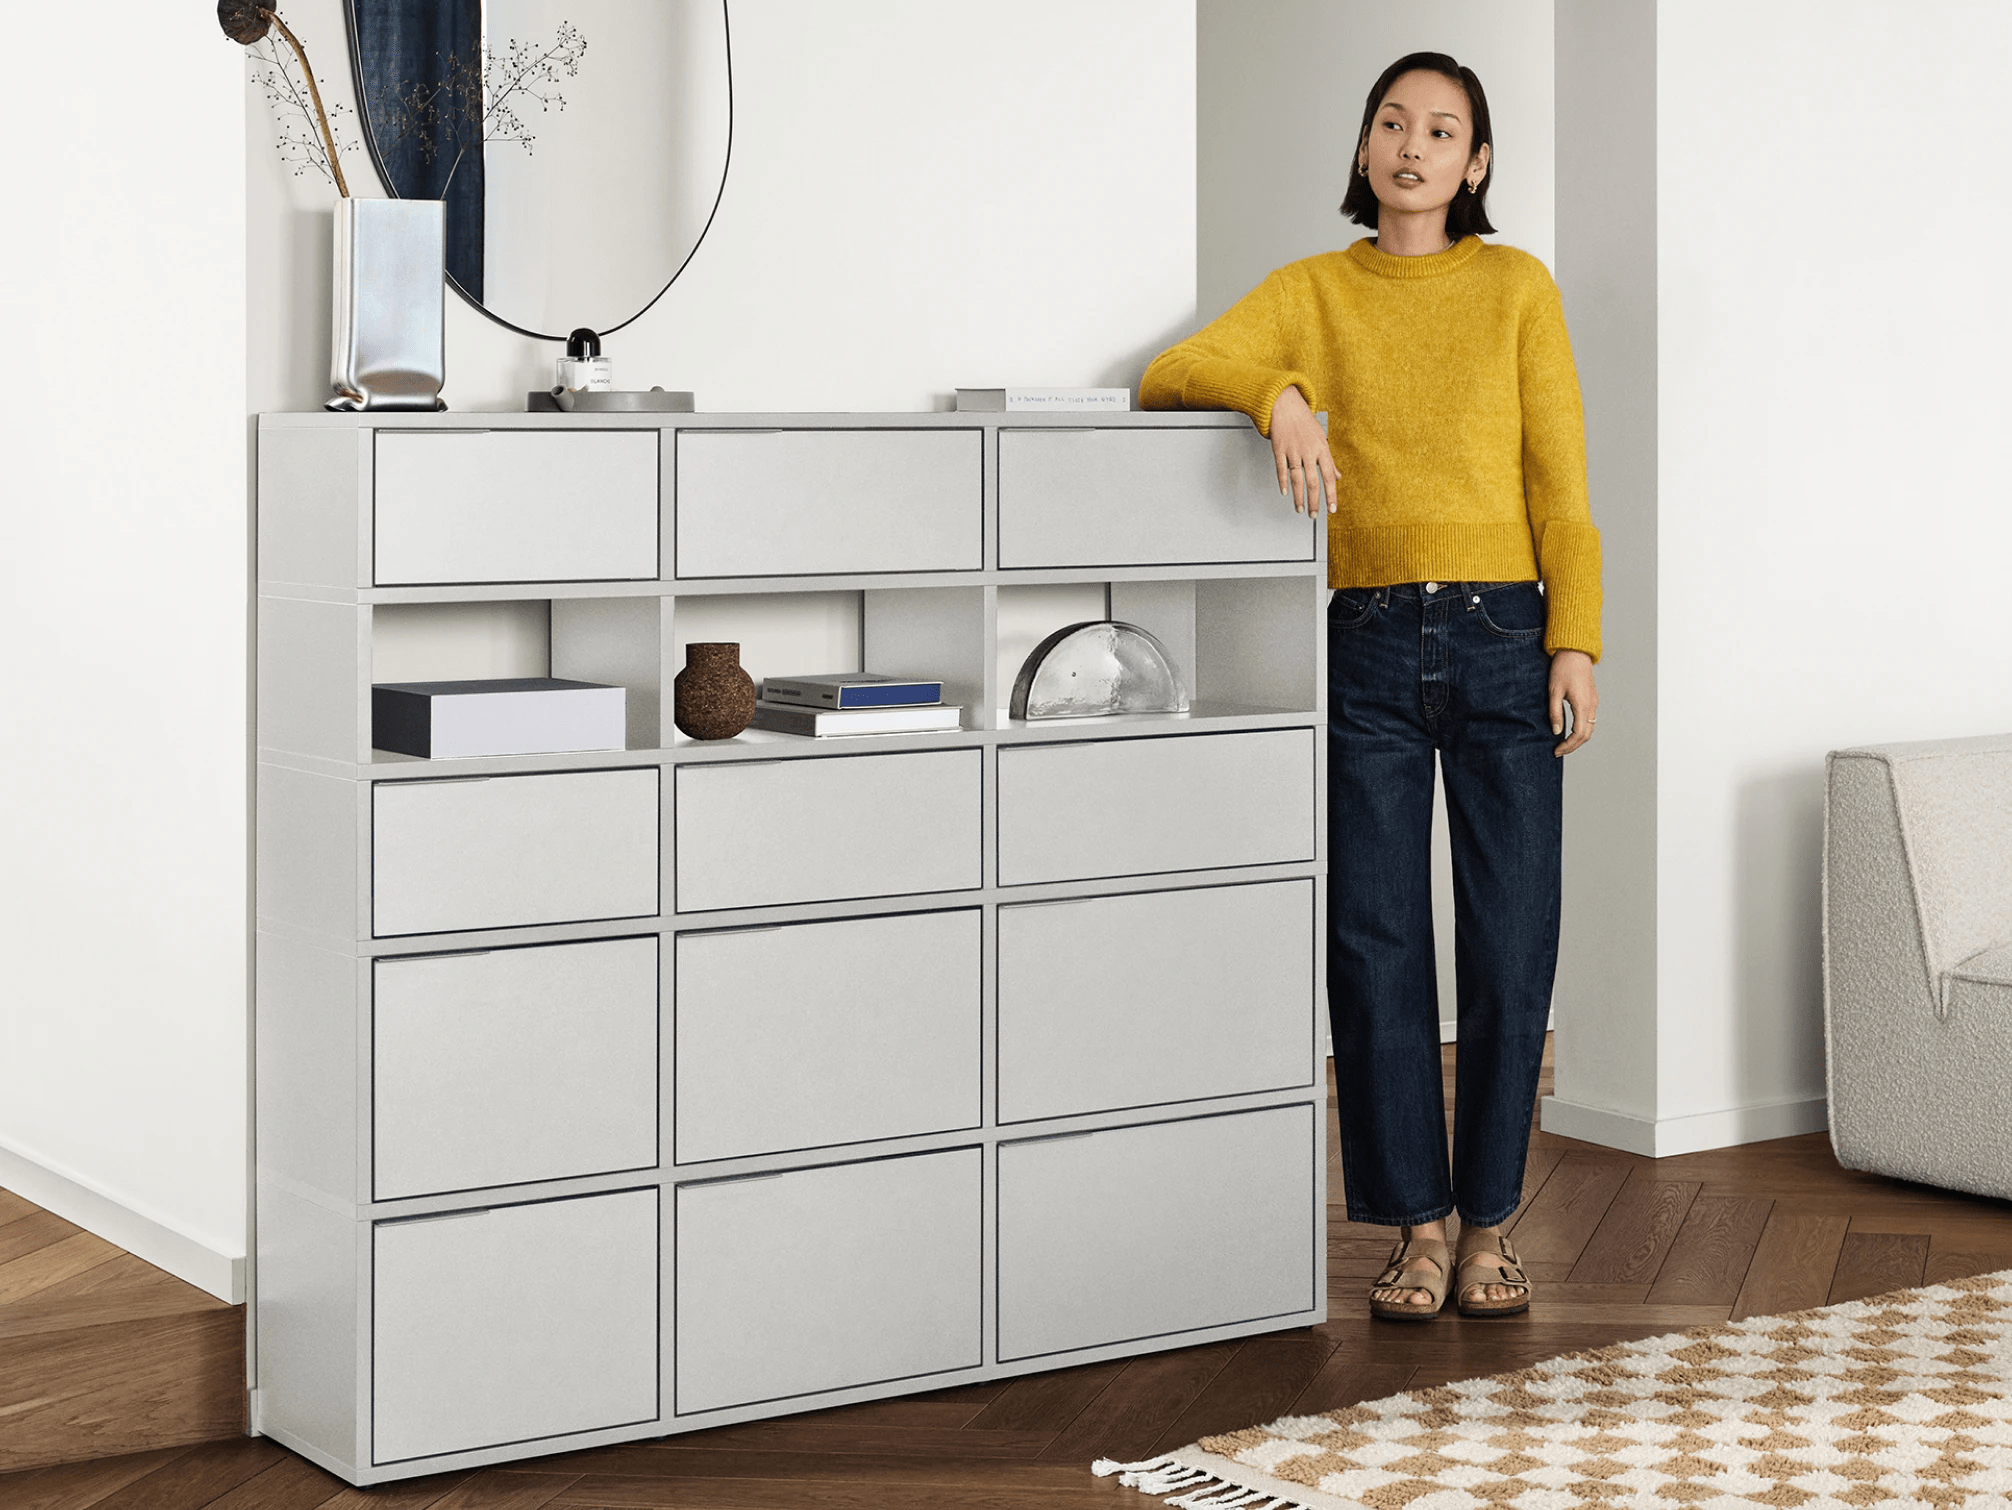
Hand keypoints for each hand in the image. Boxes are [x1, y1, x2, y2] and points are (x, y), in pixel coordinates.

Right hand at [1269, 385, 1337, 515]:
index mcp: (1322, 449)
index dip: (1331, 494)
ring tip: (1300, 509)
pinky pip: (1282, 469)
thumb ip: (1329, 460)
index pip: (1329, 477)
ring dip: (1299, 497)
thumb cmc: (1304, 422)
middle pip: (1313, 482)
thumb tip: (1338, 476)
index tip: (1332, 509)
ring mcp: (1293, 451)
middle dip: (1315, 501)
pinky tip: (1285, 492)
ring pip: (1297, 479)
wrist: (1286, 405)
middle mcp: (1309, 452)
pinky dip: (1283, 482)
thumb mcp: (1321, 439)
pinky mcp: (1279, 449)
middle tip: (1314, 515)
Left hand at [1549, 649, 1596, 755]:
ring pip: (1590, 727)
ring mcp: (1594, 702)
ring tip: (1563, 743)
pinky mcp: (1592, 698)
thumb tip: (1556, 732)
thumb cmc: (1563, 669)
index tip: (1556, 751)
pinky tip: (1569, 730)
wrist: (1575, 651)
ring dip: (1578, 738)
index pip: (1578, 734)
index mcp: (1583, 705)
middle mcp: (1592, 705)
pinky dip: (1581, 729)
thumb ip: (1555, 713)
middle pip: (1586, 734)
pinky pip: (1590, 719)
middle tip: (1559, 751)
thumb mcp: (1554, 691)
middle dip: (1573, 745)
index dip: (1567, 746)